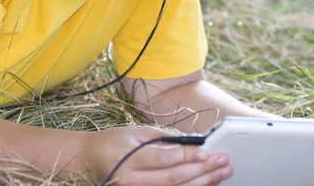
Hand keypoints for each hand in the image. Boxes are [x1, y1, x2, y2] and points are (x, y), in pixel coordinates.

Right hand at [83, 125, 231, 184]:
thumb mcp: (134, 132)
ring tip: (222, 174)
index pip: (163, 159)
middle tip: (223, 162)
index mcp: (128, 158)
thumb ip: (162, 138)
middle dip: (202, 171)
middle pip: (172, 179)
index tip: (207, 152)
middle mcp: (131, 181)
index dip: (187, 156)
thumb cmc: (114, 142)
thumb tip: (193, 143)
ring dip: (202, 183)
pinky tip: (206, 185)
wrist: (89, 161)